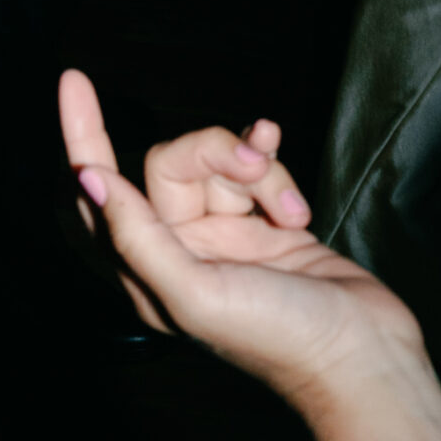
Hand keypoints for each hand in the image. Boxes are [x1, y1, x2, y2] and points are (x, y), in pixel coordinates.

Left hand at [58, 69, 424, 410]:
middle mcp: (178, 249)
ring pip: (220, 162)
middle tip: (254, 166)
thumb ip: (136, 235)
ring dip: (258, 170)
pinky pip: (255, 167)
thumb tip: (88, 179)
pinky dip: (273, 164)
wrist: (366, 362)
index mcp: (147, 271)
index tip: (74, 79)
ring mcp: (224, 236)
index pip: (98, 191)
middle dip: (214, 151)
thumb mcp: (195, 294)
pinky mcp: (267, 224)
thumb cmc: (280, 341)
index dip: (82, 134)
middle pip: (171, 162)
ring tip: (290, 208)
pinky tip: (291, 185)